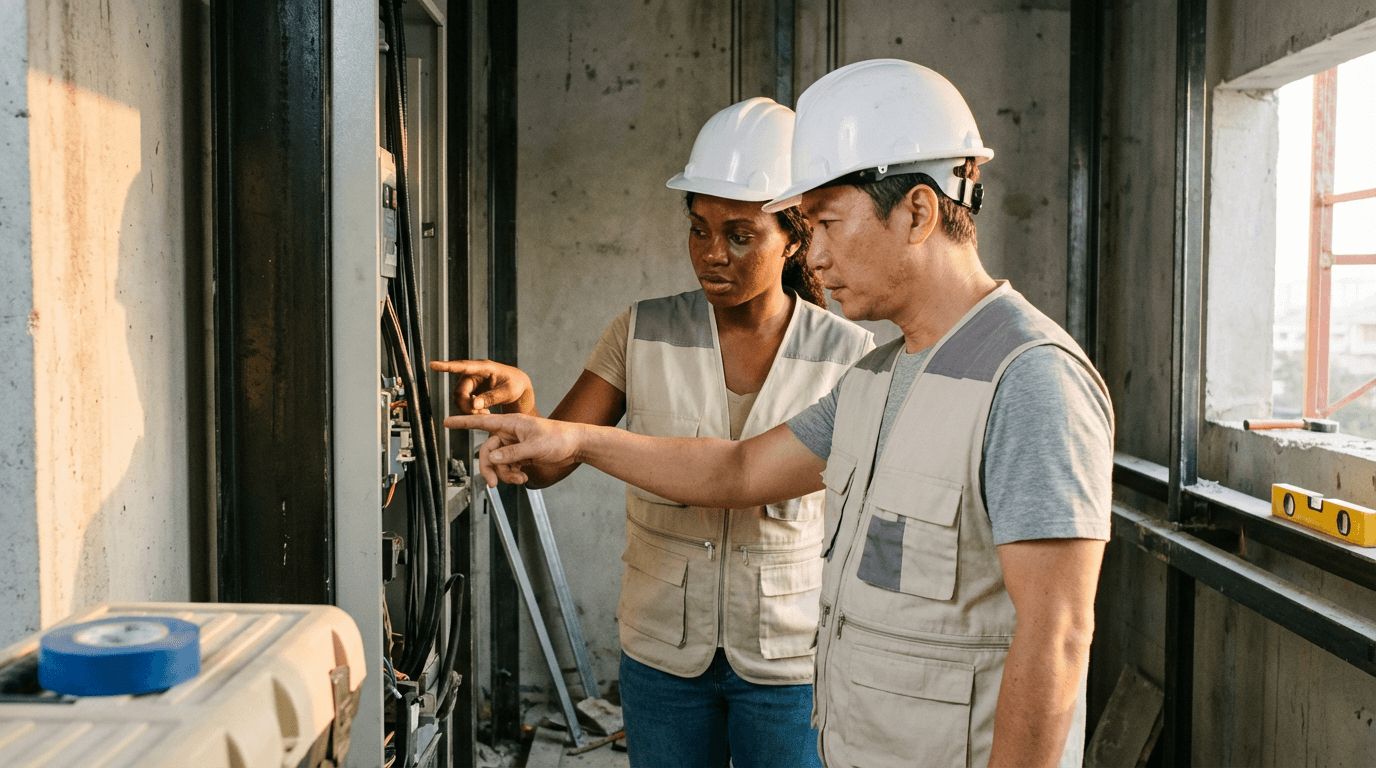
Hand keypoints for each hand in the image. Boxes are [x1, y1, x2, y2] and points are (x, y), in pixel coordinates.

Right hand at [428, 360, 535, 414]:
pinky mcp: (471, 389)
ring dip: (469, 408)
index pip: (464, 366)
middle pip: (460, 391)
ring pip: (459, 398)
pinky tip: (483, 411)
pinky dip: (470, 409)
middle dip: (467, 405)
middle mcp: (475, 372)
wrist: (518, 387)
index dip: (447, 366)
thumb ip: (492, 397)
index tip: (433, 364)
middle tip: (480, 413)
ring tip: (485, 412)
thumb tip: (475, 404)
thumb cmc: (515, 384)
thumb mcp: (508, 392)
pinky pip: (463, 401)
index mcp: (485, 367)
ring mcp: (472, 381)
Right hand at [444, 413, 584, 486]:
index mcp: (510, 423)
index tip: (446, 422)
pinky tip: (524, 478)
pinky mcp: (520, 455)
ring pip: (498, 463)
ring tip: (520, 480)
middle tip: (493, 484)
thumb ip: (512, 454)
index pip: (482, 422)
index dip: (463, 423)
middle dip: (489, 469)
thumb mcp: (534, 447)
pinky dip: (513, 475)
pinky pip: (508, 467)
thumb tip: (492, 459)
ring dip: (505, 474)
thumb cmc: (558, 438)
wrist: (575, 445)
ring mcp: (514, 445)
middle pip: (487, 452)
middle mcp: (509, 433)